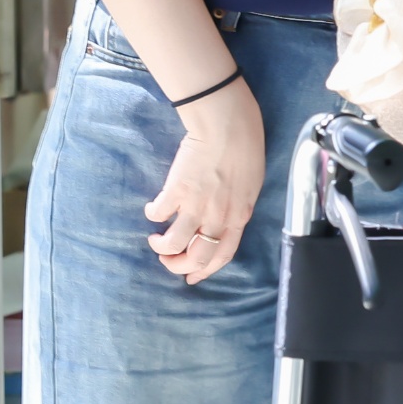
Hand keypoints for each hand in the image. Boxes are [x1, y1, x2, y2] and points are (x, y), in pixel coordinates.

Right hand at [144, 75, 265, 283]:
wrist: (227, 124)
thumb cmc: (245, 148)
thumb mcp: (251, 186)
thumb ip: (237, 207)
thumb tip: (223, 221)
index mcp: (238, 217)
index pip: (222, 256)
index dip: (205, 271)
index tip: (191, 278)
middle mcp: (218, 217)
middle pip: (197, 257)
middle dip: (179, 266)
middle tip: (167, 262)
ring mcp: (197, 205)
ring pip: (174, 243)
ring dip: (161, 247)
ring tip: (156, 241)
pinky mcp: (177, 190)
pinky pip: (159, 213)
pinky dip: (152, 215)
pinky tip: (151, 210)